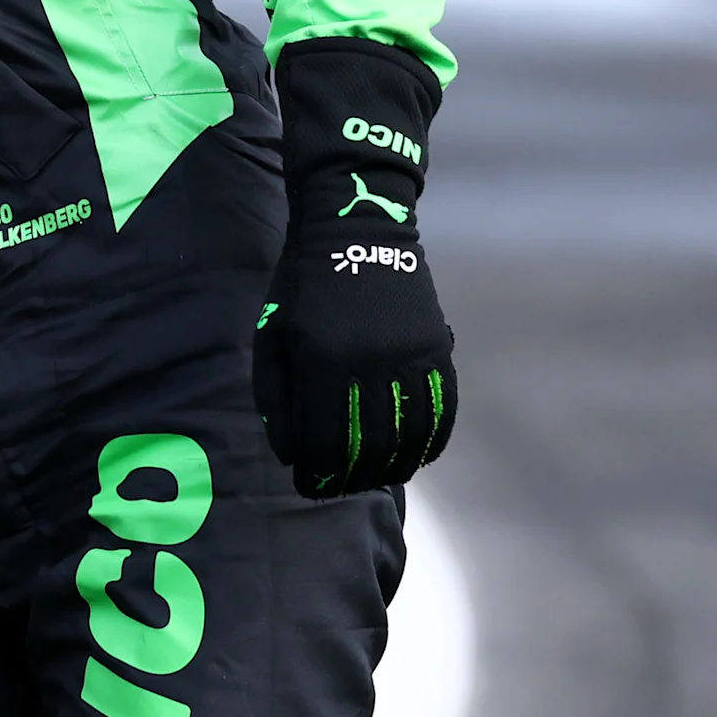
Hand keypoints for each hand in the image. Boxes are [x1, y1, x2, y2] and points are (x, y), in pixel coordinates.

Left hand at [255, 38, 459, 496]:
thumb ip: (277, 393)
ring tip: (373, 477)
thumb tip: (290, 452)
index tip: (308, 486)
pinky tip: (415, 456)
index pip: (323, 439)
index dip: (316, 471)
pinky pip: (441, 410)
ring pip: (408, 436)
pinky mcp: (436, 348)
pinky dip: (430, 440)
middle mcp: (369, 364)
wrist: (355, 228)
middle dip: (350, 476)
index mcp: (321, 361)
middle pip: (367, 446)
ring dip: (391, 466)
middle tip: (338, 487)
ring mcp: (408, 356)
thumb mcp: (275, 334)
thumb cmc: (302, 287)